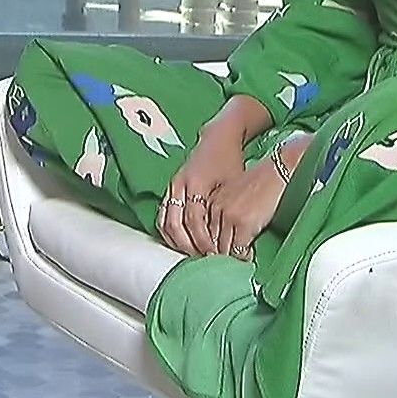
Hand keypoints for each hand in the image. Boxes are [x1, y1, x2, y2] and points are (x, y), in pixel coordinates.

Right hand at [158, 127, 246, 255]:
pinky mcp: (170, 187)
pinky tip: (182, 242)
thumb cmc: (230, 160)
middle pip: (175, 224)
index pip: (194, 221)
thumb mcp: (233, 183)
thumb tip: (230, 240)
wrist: (218, 138)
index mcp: (196, 183)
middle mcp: (179, 185)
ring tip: (193, 254)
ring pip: (165, 222)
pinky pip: (163, 215)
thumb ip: (226, 210)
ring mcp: (172, 186)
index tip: (214, 255)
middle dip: (188, 246)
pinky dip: (170, 232)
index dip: (203, 241)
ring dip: (177, 241)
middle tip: (202, 260)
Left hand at [204, 155, 288, 261]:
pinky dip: (243, 256)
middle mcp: (216, 208)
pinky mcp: (243, 223)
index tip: (214, 254)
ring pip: (222, 247)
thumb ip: (226, 210)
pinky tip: (248, 257)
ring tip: (235, 266)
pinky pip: (238, 249)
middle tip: (222, 266)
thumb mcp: (235, 193)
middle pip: (210, 240)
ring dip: (230, 257)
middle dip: (216, 254)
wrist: (277, 172)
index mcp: (212, 200)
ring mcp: (228, 216)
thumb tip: (225, 234)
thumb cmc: (261, 182)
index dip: (209, 244)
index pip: (204, 229)